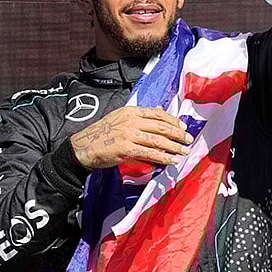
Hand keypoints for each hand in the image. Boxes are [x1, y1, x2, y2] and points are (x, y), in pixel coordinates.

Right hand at [69, 106, 192, 168]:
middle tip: (188, 140)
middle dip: (178, 134)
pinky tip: (172, 161)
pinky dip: (164, 158)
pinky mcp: (126, 149)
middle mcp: (131, 121)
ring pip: (158, 140)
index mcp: (130, 111)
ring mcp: (129, 135)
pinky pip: (150, 153)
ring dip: (174, 147)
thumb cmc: (102, 133)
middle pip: (161, 127)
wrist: (83, 147)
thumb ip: (139, 116)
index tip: (183, 126)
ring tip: (184, 151)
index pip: (157, 114)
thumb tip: (159, 110)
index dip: (173, 120)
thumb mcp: (120, 118)